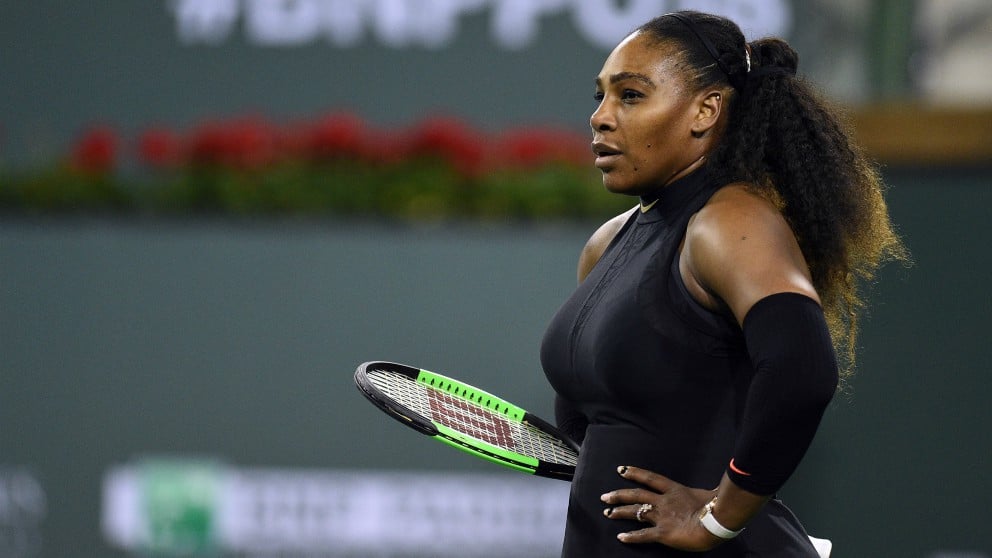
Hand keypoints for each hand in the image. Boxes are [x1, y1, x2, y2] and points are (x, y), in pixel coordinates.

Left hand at [600, 465, 722, 550]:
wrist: (717, 522)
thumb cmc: (717, 507)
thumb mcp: (709, 494)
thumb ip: (704, 493)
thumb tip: (715, 492)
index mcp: (675, 490)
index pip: (650, 478)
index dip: (634, 473)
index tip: (621, 470)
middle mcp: (664, 501)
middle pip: (636, 495)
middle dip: (619, 495)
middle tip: (605, 496)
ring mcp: (662, 516)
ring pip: (635, 512)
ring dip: (619, 512)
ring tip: (607, 513)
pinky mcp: (663, 533)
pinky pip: (643, 534)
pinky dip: (631, 536)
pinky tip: (621, 537)